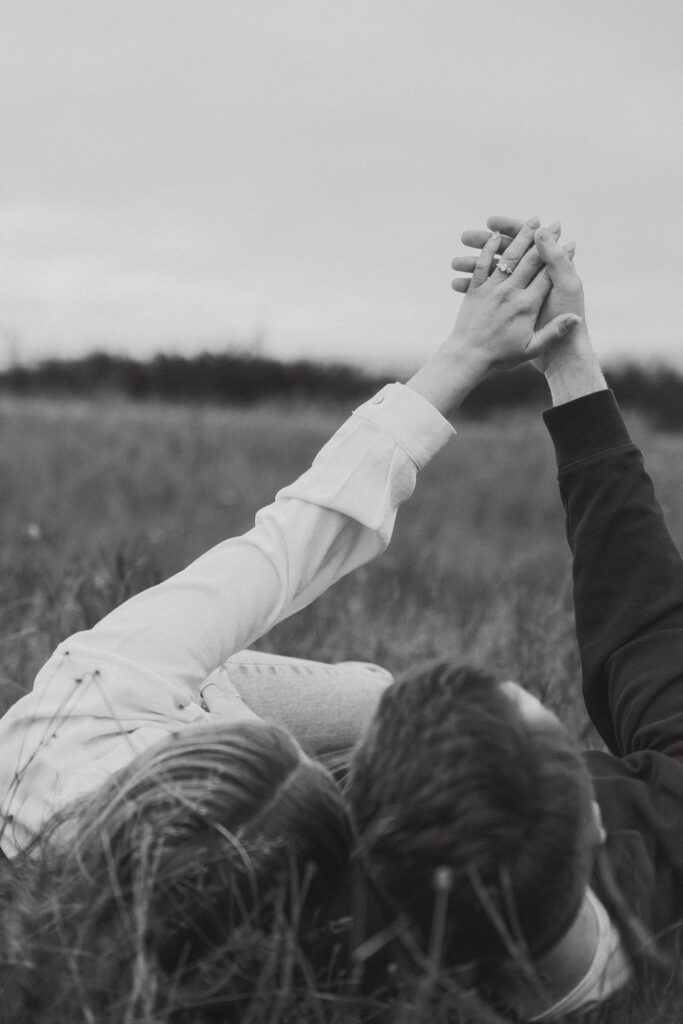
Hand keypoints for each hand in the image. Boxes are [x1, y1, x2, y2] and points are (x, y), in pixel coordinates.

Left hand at [407, 221, 580, 415]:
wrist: (468, 358)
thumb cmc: (501, 356)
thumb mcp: (531, 348)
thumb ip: (554, 332)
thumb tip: (576, 319)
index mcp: (527, 306)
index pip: (547, 275)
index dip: (560, 258)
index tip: (570, 242)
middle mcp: (510, 294)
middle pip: (530, 260)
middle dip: (544, 240)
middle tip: (555, 224)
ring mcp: (491, 290)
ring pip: (508, 258)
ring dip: (520, 237)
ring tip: (531, 222)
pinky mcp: (475, 290)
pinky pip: (483, 265)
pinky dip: (488, 249)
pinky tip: (495, 234)